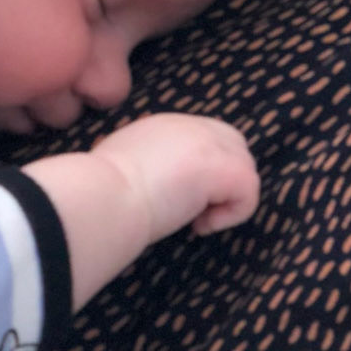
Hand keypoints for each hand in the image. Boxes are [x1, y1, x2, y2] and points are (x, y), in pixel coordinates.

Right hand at [91, 112, 259, 241]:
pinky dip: (228, 217)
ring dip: (223, 202)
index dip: (200, 174)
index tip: (172, 199)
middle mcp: (192, 125)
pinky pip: (248, 194)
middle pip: (234, 148)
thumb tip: (147, 185)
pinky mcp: (229, 168)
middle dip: (222, 182)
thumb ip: (144, 163)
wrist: (104, 196)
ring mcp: (213, 142)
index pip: (204, 140)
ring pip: (243, 172)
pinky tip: (197, 225)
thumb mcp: (121, 165)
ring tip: (191, 220)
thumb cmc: (102, 191)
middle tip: (191, 211)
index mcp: (165, 126)